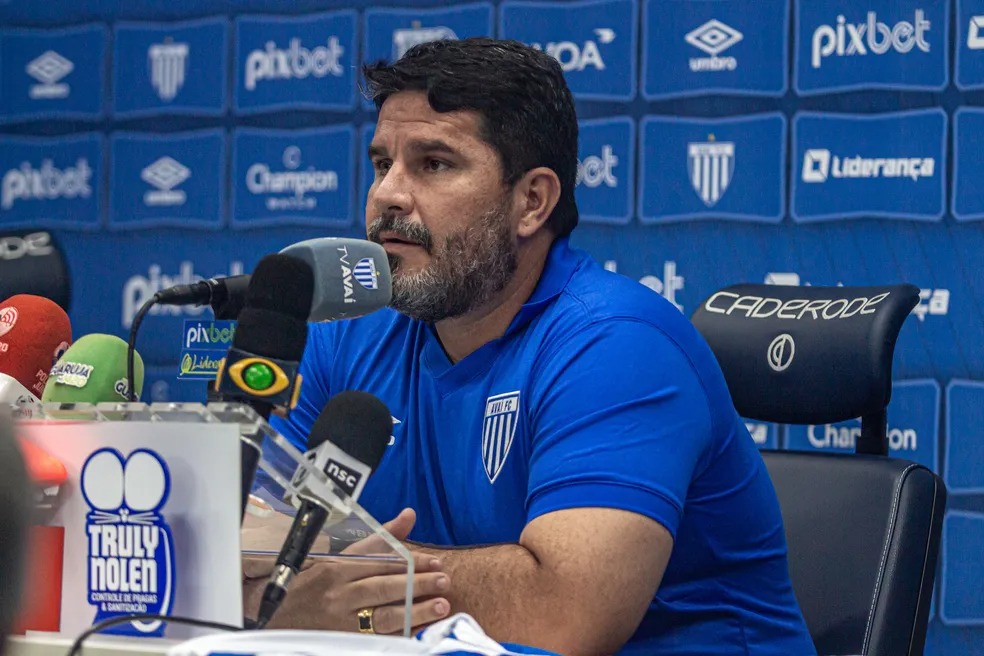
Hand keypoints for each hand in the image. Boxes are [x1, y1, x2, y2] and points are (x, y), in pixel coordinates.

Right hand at [243, 508, 450, 633]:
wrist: (275, 616)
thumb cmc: (315, 583)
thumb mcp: (343, 556)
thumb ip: (380, 538)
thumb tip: (409, 515)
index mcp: (338, 569)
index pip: (380, 563)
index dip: (410, 562)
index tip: (435, 561)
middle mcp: (339, 594)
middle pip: (384, 588)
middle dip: (417, 585)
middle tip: (444, 581)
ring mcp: (340, 622)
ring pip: (383, 616)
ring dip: (415, 612)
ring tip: (441, 607)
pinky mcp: (343, 642)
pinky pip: (375, 640)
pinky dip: (398, 636)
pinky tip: (418, 633)